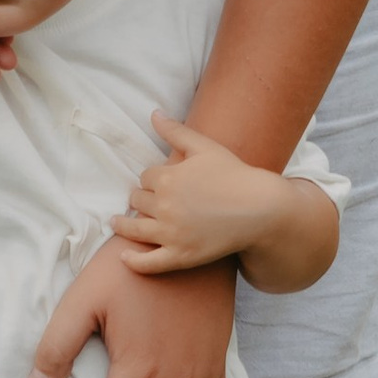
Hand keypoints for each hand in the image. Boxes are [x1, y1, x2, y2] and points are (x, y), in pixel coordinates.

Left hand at [113, 113, 288, 273]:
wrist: (260, 208)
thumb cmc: (234, 175)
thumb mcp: (205, 147)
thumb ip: (176, 131)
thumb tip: (154, 113)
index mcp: (167, 178)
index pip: (145, 177)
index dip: (153, 179)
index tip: (162, 182)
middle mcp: (165, 206)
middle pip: (138, 201)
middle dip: (142, 199)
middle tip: (147, 201)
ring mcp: (171, 234)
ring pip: (135, 228)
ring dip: (123, 224)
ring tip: (117, 222)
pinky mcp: (181, 256)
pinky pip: (149, 263)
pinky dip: (134, 261)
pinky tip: (124, 257)